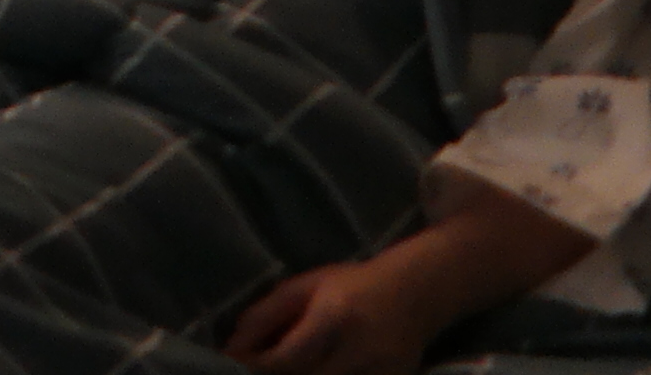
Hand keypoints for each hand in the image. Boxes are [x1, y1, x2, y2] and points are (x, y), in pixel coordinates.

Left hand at [231, 189, 586, 374]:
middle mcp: (361, 351)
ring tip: (275, 373)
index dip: (256, 368)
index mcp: (335, 317)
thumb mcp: (306, 286)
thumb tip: (232, 345)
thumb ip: (267, 315)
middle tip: (245, 374)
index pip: (289, 359)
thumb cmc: (353, 284)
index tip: (231, 366)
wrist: (419, 292)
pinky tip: (315, 372)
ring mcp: (382, 374)